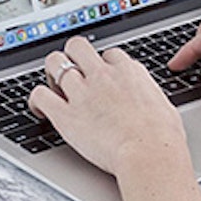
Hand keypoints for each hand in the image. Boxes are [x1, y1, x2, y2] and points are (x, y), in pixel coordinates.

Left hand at [29, 37, 185, 177]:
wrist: (149, 154)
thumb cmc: (163, 138)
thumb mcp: (163, 105)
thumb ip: (147, 94)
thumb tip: (145, 95)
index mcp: (128, 72)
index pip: (109, 54)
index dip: (103, 64)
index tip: (101, 76)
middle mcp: (102, 76)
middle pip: (78, 46)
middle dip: (73, 56)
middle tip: (72, 72)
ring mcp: (82, 93)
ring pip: (55, 62)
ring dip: (52, 72)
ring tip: (53, 86)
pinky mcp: (65, 115)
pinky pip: (40, 95)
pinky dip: (37, 99)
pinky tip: (40, 108)